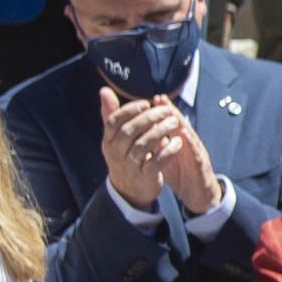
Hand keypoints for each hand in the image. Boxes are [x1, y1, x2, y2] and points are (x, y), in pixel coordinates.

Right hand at [100, 87, 182, 210]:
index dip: (129, 111)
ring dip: (160, 132)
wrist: (128, 190)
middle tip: (165, 111)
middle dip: (148, 118)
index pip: (114, 121)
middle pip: (130, 131)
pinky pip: (156, 162)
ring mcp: (129, 165)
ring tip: (174, 123)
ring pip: (143, 146)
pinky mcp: (144, 177)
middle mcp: (116, 152)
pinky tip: (177, 142)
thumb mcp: (114, 138)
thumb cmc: (124, 156)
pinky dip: (167, 151)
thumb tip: (104, 90)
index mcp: (108, 141)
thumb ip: (111, 114)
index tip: (146, 103)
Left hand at [153, 96, 220, 214]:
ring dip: (180, 122)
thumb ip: (157, 146)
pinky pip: (195, 153)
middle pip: (179, 125)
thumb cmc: (182, 176)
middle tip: (159, 98)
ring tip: (170, 110)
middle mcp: (188, 145)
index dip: (162, 112)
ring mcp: (196, 154)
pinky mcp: (201, 165)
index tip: (151, 100)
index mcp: (179, 143)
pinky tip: (184, 134)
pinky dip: (190, 142)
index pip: (170, 125)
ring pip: (188, 135)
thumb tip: (143, 134)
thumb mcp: (166, 158)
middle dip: (169, 111)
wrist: (198, 196)